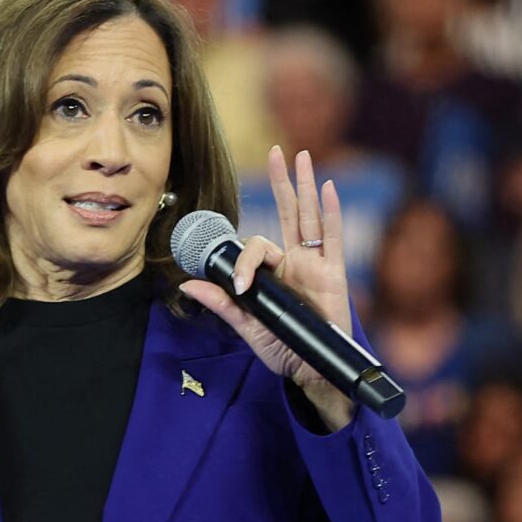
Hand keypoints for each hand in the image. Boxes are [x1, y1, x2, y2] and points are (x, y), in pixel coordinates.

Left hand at [178, 146, 357, 427]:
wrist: (312, 371)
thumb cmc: (282, 349)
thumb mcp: (247, 327)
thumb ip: (221, 304)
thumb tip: (186, 285)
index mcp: (272, 273)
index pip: (255, 249)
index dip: (243, 262)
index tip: (239, 287)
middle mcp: (295, 262)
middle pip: (288, 213)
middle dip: (281, 183)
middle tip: (275, 151)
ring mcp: (316, 265)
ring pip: (310, 218)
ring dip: (306, 187)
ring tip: (302, 157)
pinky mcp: (334, 275)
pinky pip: (333, 239)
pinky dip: (331, 214)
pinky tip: (327, 188)